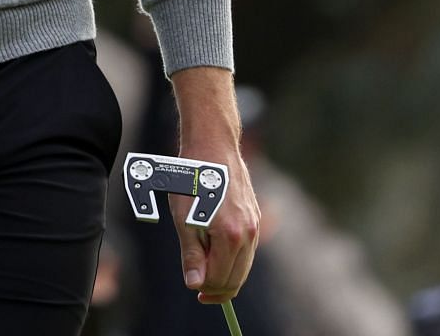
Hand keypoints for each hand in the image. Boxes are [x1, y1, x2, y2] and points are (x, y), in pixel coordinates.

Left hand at [169, 67, 260, 303]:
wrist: (212, 147)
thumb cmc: (192, 180)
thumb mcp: (183, 218)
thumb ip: (192, 254)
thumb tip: (195, 285)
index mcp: (230, 236)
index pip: (221, 279)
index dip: (207, 290)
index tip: (195, 293)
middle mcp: (248, 233)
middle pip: (237, 277)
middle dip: (218, 287)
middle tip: (199, 288)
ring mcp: (255, 224)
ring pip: (244, 264)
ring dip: (226, 272)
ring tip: (206, 270)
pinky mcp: (256, 215)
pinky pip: (248, 248)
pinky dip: (234, 257)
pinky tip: (218, 252)